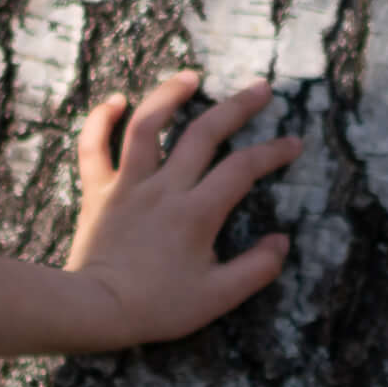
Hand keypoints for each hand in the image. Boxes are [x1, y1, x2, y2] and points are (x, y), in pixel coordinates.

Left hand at [56, 71, 301, 344]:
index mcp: (197, 212)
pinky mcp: (98, 192)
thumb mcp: (218, 297)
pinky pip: (93, 147)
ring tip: (190, 76)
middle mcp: (164, 188)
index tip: (293, 143)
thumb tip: (282, 242)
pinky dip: (100, 119)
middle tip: (262, 88)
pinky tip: (115, 100)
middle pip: (204, 133)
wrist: (95, 310)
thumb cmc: (157, 307)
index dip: (273, 152)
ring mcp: (128, 186)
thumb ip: (256, 269)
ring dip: (169, 94)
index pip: (243, 169)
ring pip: (146, 125)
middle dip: (238, 106)